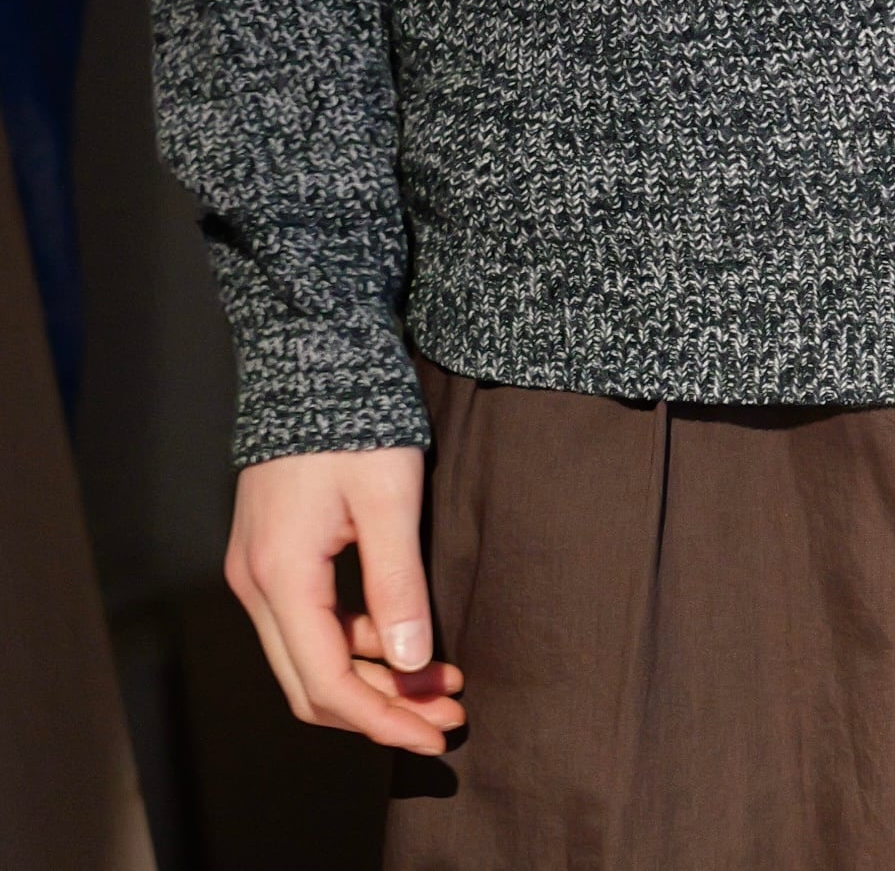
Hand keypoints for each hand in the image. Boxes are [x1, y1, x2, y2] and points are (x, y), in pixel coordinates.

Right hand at [226, 447, 464, 752]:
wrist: (314, 355)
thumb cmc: (356, 419)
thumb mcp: (388, 499)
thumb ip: (397, 583)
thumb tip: (413, 663)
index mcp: (280, 576)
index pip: (326, 684)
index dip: (383, 719)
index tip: (436, 733)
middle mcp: (256, 583)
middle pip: (312, 683)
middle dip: (382, 709)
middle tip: (446, 716)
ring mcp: (258, 569)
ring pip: (311, 656)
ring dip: (374, 677)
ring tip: (441, 679)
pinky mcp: (272, 554)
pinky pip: (311, 622)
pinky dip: (357, 642)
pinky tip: (406, 638)